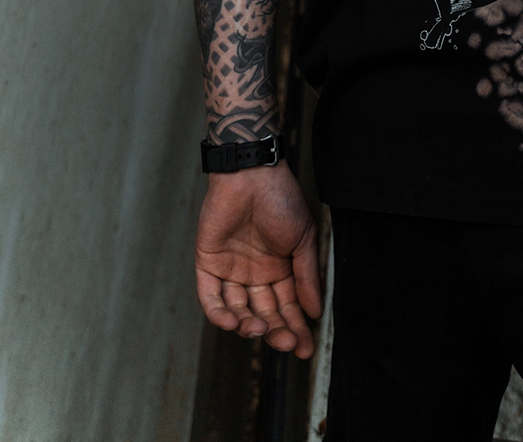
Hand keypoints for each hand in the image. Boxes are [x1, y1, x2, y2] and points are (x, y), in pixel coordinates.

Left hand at [195, 161, 321, 358]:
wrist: (252, 173)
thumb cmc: (282, 199)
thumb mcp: (303, 239)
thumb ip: (307, 277)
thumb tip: (315, 312)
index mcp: (279, 268)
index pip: (287, 306)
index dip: (295, 328)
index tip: (304, 348)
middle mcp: (255, 273)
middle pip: (263, 312)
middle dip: (274, 330)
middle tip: (285, 342)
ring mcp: (231, 270)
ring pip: (238, 310)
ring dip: (248, 325)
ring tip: (259, 328)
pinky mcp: (208, 263)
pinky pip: (211, 297)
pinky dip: (219, 313)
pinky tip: (233, 321)